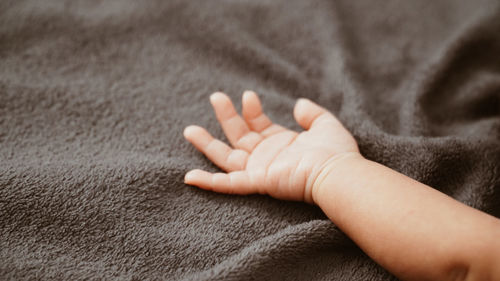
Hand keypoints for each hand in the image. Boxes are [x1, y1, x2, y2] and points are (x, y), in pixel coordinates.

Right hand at [183, 91, 359, 203]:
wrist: (338, 172)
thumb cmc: (336, 152)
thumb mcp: (325, 124)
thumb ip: (312, 114)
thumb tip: (298, 104)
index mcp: (280, 144)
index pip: (257, 124)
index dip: (250, 108)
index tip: (248, 95)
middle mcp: (267, 157)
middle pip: (238, 136)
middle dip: (226, 116)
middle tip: (215, 96)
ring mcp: (260, 171)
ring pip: (226, 158)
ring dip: (207, 145)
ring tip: (189, 130)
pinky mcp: (257, 182)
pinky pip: (228, 184)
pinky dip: (208, 183)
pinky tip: (188, 177)